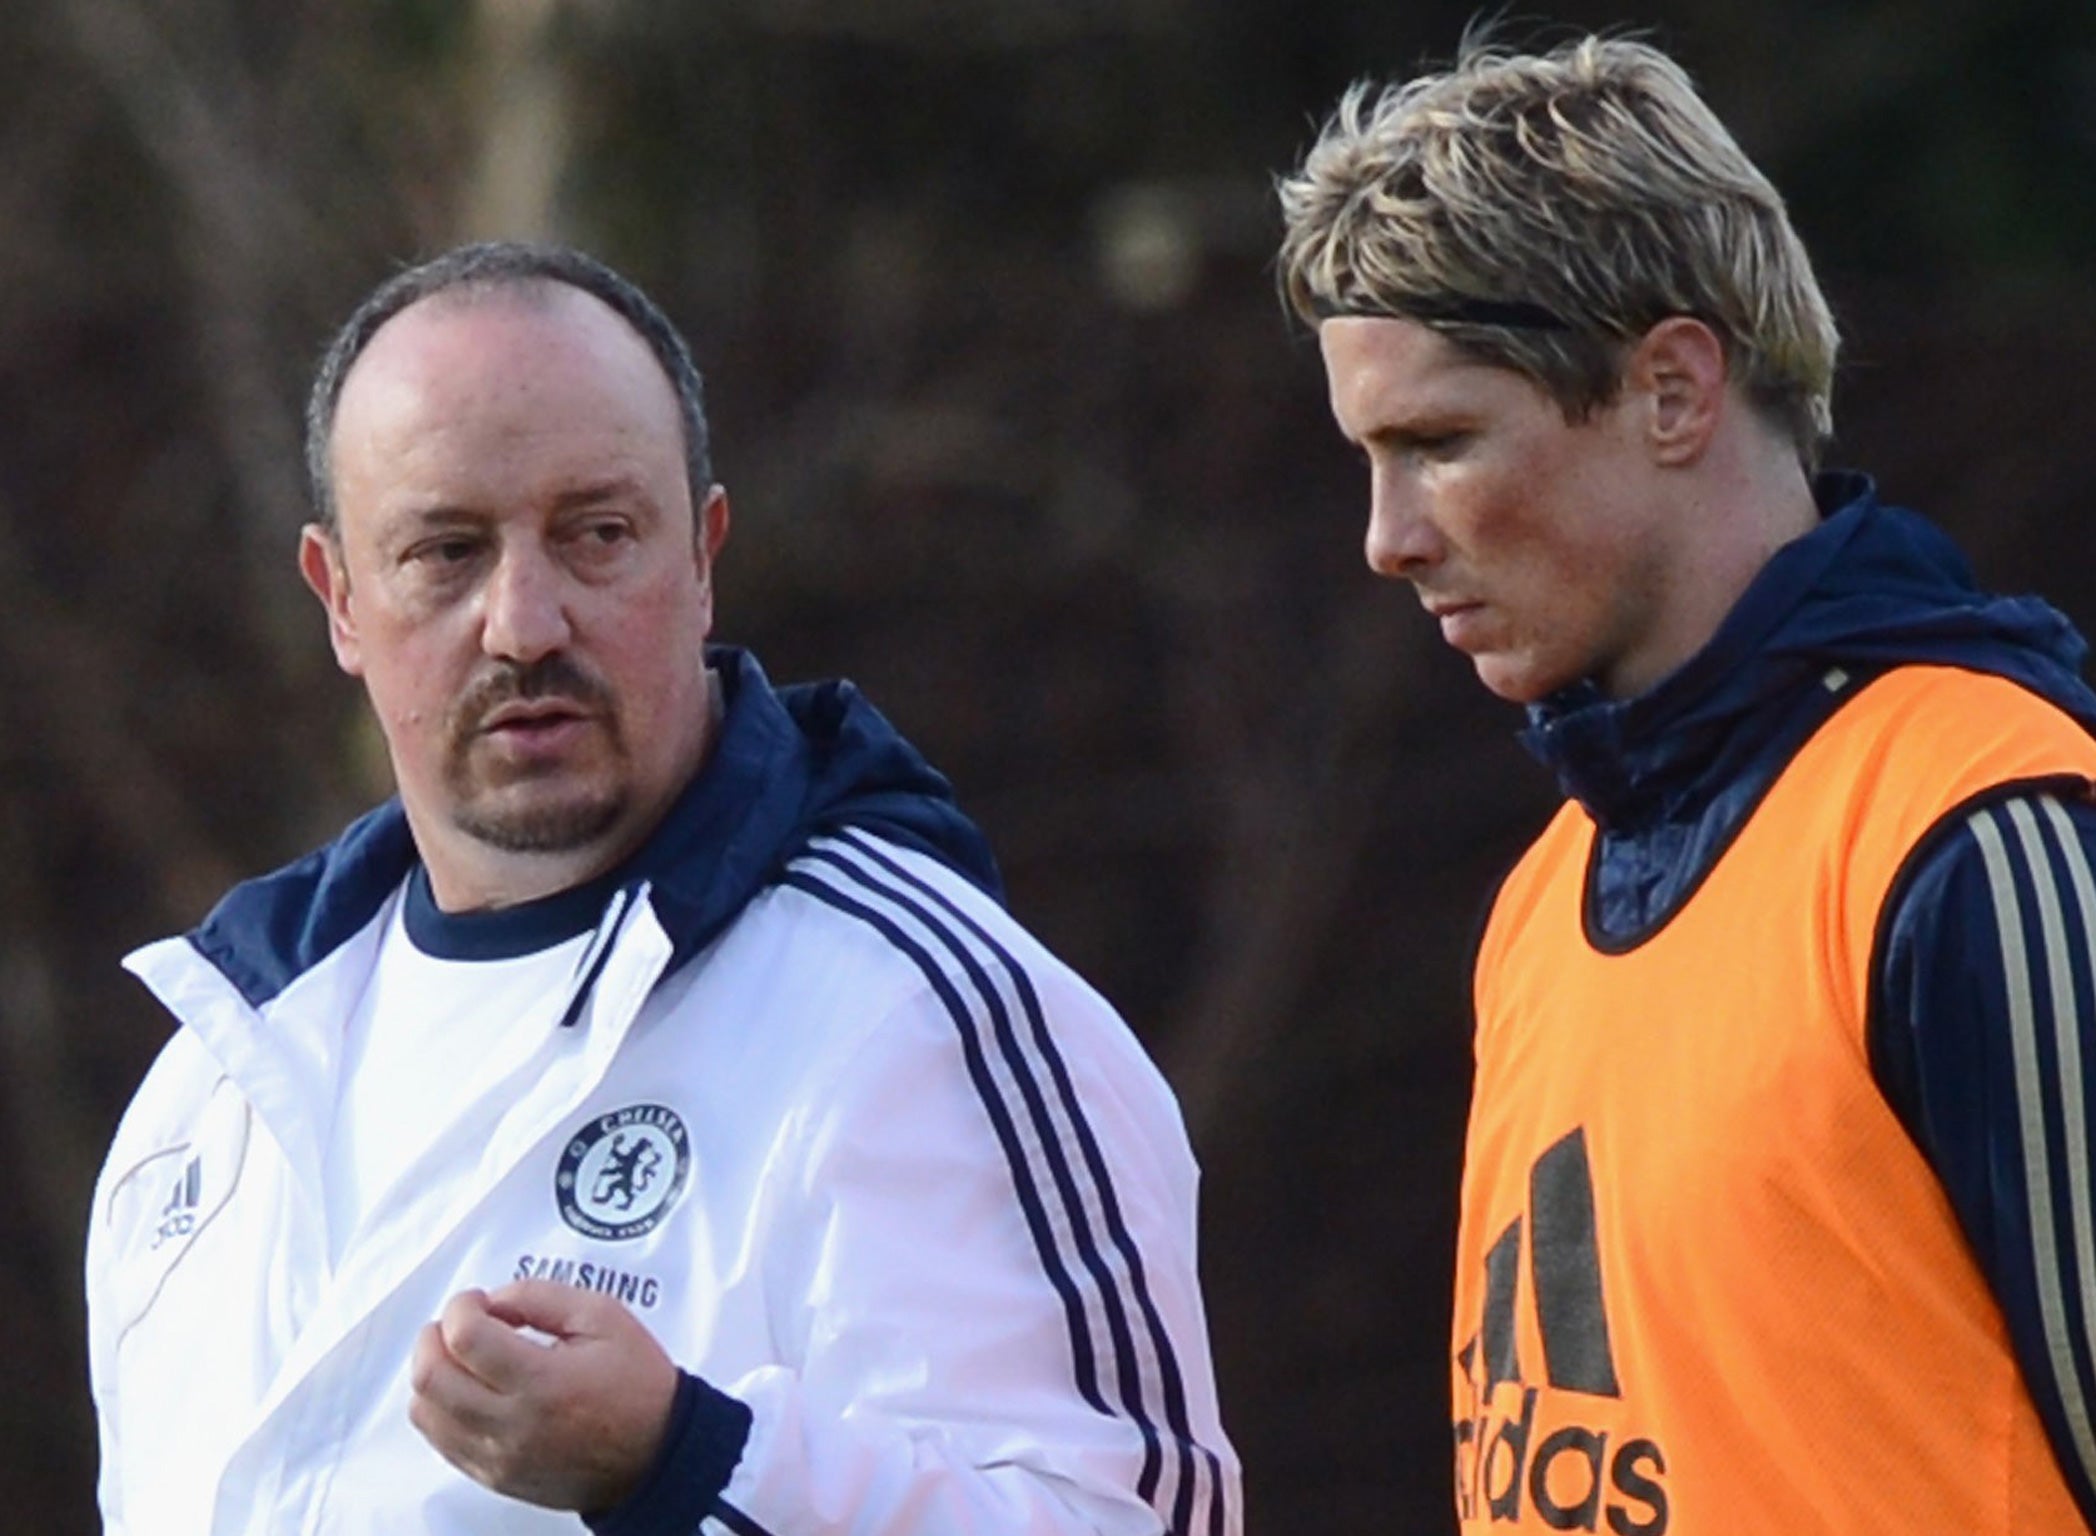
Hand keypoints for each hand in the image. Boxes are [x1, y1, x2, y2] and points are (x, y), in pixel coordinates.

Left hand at [409, 1279, 679, 1512]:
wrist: (653, 1457)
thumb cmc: (636, 1384)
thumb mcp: (604, 1317)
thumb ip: (542, 1296)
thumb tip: (493, 1300)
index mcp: (543, 1381)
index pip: (464, 1338)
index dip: (461, 1306)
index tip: (479, 1300)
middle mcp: (512, 1425)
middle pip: (430, 1377)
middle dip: (434, 1336)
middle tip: (460, 1322)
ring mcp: (498, 1457)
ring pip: (424, 1412)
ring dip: (433, 1372)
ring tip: (464, 1356)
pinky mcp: (493, 1477)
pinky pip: (440, 1441)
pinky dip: (441, 1407)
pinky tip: (470, 1389)